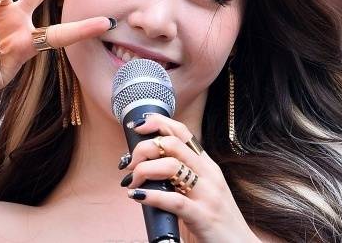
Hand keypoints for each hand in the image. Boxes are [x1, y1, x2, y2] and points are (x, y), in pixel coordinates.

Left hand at [120, 115, 259, 242]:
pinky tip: (137, 197)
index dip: (157, 122)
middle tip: (129, 165)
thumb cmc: (213, 219)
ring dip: (143, 171)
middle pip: (171, 144)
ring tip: (131, 183)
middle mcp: (208, 174)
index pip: (182, 132)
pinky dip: (150, 196)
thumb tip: (142, 165)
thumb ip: (179, 175)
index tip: (137, 126)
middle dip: (143, 149)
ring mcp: (208, 194)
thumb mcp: (199, 190)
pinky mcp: (203, 216)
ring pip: (170, 166)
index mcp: (206, 165)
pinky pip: (173, 200)